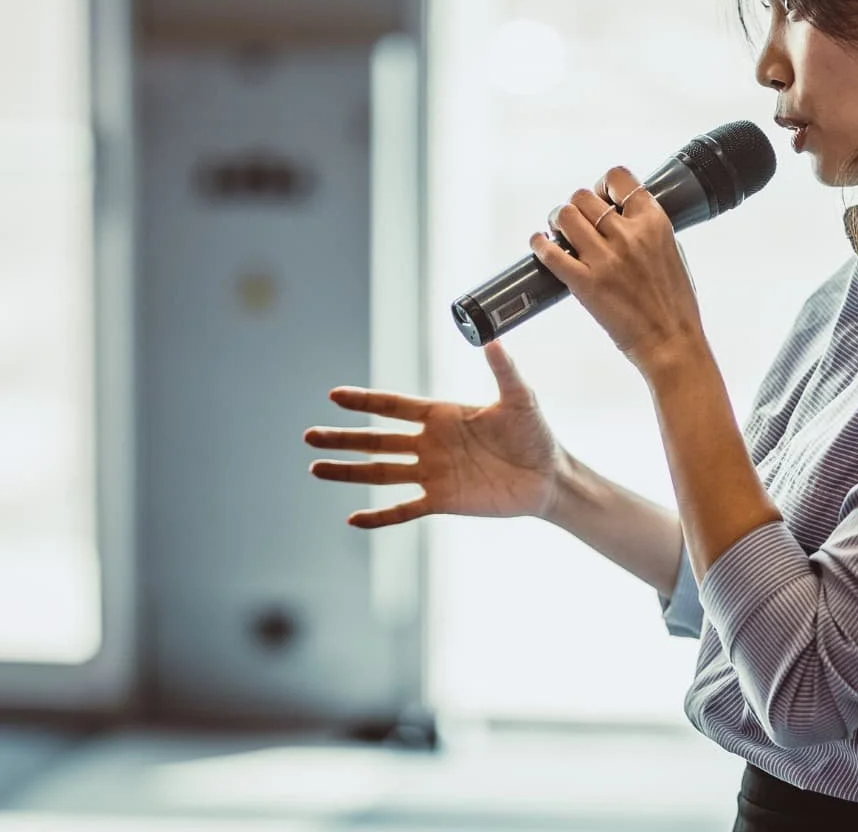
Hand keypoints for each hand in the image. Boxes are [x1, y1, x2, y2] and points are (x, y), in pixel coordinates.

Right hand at [304, 340, 567, 528]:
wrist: (548, 477)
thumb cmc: (536, 434)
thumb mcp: (520, 398)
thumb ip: (503, 369)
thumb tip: (492, 337)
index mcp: (442, 415)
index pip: (394, 406)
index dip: (365, 401)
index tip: (335, 396)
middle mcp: (430, 443)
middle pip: (377, 440)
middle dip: (343, 437)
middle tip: (309, 435)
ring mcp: (433, 473)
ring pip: (381, 473)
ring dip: (348, 471)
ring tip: (315, 467)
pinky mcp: (442, 500)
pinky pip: (403, 509)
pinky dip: (379, 516)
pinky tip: (353, 519)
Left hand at [531, 165, 707, 374]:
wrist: (672, 342)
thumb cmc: (675, 303)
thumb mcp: (671, 251)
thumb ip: (649, 229)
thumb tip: (623, 214)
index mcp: (654, 223)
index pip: (618, 178)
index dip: (602, 185)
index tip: (600, 198)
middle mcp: (628, 236)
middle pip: (583, 196)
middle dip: (576, 207)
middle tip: (575, 222)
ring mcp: (606, 260)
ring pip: (565, 216)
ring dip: (557, 221)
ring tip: (559, 232)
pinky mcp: (585, 284)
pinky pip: (551, 253)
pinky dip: (540, 245)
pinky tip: (541, 245)